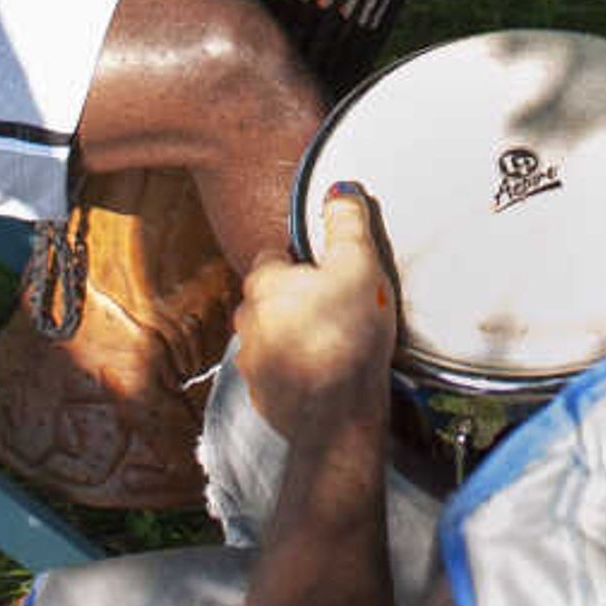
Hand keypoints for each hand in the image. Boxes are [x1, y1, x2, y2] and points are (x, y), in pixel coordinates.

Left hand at [233, 184, 402, 438]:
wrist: (338, 414)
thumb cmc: (348, 333)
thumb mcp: (359, 265)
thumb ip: (347, 223)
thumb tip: (340, 191)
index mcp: (263, 284)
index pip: (273, 255)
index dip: (302, 260)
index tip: (329, 270)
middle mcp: (246, 321)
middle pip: (270, 297)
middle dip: (296, 298)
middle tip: (336, 304)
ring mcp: (251, 362)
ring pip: (272, 335)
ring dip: (294, 334)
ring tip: (334, 340)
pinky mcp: (262, 397)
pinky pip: (279, 372)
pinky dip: (297, 369)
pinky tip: (326, 371)